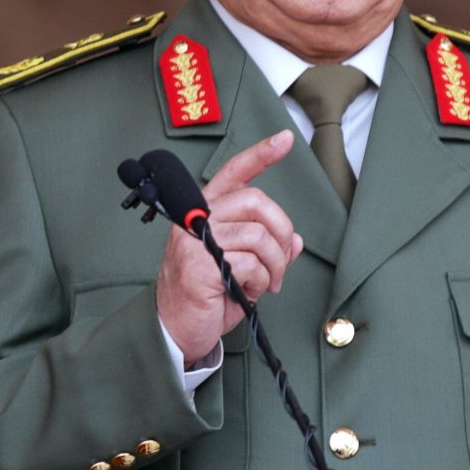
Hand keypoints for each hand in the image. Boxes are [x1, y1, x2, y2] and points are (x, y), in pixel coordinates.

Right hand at [156, 130, 303, 362]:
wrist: (176, 329)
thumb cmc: (207, 296)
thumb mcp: (242, 267)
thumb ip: (265, 248)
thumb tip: (293, 240)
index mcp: (206, 211)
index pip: (233, 172)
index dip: (261, 154)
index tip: (285, 139)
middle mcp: (196, 218)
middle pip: (256, 201)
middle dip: (281, 232)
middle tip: (280, 261)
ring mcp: (194, 240)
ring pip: (259, 236)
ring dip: (274, 265)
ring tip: (265, 284)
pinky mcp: (198, 265)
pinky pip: (251, 264)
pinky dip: (260, 282)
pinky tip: (247, 292)